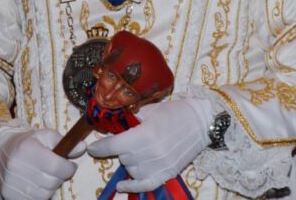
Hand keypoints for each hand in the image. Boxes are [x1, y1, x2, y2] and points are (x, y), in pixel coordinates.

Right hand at [0, 128, 82, 199]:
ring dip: (50, 187)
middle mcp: (17, 166)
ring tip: (46, 176)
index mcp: (27, 149)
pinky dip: (39, 195)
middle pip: (51, 182)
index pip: (56, 166)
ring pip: (44, 195)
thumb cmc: (29, 143)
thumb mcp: (46, 136)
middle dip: (60, 177)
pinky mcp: (8, 194)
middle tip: (57, 170)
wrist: (2, 152)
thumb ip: (65, 142)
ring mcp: (11, 182)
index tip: (70, 166)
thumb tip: (83, 147)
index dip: (69, 168)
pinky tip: (37, 184)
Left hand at [87, 98, 212, 192]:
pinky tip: (122, 184)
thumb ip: (130, 118)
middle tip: (127, 139)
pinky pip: (145, 185)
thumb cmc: (176, 112)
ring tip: (137, 150)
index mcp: (145, 134)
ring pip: (131, 169)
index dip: (100, 147)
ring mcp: (159, 165)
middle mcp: (151, 153)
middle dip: (120, 148)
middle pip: (122, 157)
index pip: (114, 145)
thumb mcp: (151, 110)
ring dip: (129, 160)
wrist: (202, 122)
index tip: (92, 147)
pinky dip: (132, 186)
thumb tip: (111, 124)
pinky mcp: (167, 173)